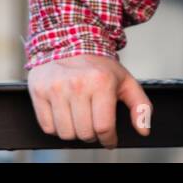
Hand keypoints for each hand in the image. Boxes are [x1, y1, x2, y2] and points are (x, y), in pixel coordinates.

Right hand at [27, 53, 152, 147]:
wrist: (69, 43)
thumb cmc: (99, 66)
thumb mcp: (125, 81)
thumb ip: (140, 106)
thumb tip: (144, 130)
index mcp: (101, 82)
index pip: (104, 127)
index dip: (109, 139)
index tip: (109, 140)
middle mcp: (77, 84)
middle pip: (84, 133)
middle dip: (93, 134)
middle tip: (94, 124)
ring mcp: (56, 88)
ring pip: (66, 134)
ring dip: (75, 132)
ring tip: (79, 117)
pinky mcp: (39, 91)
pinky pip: (48, 127)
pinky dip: (57, 127)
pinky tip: (65, 113)